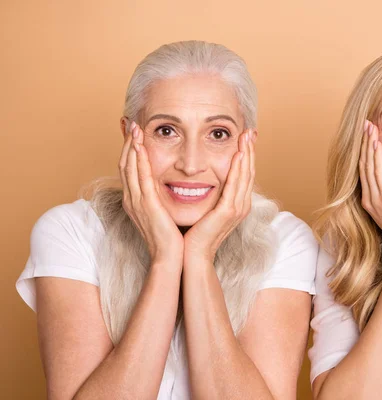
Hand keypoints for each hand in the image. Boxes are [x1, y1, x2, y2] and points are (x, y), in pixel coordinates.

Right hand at [119, 121, 183, 265]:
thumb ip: (161, 199)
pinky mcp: (147, 205)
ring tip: (134, 127)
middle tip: (130, 122)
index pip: (130, 169)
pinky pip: (141, 178)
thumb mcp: (163, 214)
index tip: (134, 132)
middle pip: (125, 164)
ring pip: (130, 167)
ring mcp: (137, 202)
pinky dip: (139, 161)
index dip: (130, 149)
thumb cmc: (170, 238)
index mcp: (136, 200)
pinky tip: (141, 147)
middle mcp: (132, 199)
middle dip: (127, 142)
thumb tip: (168, 188)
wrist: (169, 258)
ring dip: (132, 146)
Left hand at [183, 130, 254, 264]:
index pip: (245, 174)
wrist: (193, 254)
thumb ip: (212, 195)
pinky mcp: (228, 212)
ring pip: (245, 175)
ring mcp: (237, 208)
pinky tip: (238, 154)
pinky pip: (235, 185)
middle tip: (250, 131)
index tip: (246, 138)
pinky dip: (238, 169)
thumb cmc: (195, 233)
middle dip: (250, 150)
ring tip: (246, 137)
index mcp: (237, 204)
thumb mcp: (207, 209)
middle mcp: (241, 205)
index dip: (247, 155)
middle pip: (249, 172)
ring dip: (247, 154)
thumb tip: (207, 179)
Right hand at [360, 120, 381, 252]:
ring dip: (368, 145)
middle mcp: (369, 198)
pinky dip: (375, 157)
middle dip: (364, 143)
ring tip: (369, 127)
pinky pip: (377, 173)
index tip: (370, 134)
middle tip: (366, 124)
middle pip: (364, 165)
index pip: (368, 170)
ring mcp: (375, 199)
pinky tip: (376, 143)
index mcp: (373, 200)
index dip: (367, 151)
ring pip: (368, 166)